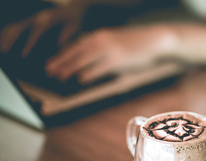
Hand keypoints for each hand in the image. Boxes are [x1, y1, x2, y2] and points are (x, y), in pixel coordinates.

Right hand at [0, 3, 85, 56]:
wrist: (72, 9)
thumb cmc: (74, 20)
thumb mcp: (74, 28)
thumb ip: (67, 36)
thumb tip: (60, 45)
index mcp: (47, 19)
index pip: (36, 32)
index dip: (28, 44)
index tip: (23, 55)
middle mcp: (37, 17)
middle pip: (20, 27)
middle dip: (11, 40)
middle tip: (4, 52)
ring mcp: (32, 17)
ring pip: (15, 26)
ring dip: (6, 37)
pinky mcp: (30, 20)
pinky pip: (15, 25)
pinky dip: (7, 32)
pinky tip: (0, 40)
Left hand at [46, 25, 175, 83]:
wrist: (157, 40)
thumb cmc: (139, 45)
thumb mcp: (118, 44)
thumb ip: (104, 52)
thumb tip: (94, 64)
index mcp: (101, 36)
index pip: (77, 45)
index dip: (63, 55)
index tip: (53, 63)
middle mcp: (102, 40)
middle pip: (76, 51)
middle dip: (61, 61)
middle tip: (48, 70)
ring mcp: (110, 49)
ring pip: (84, 58)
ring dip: (70, 68)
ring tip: (59, 76)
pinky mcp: (119, 58)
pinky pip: (100, 66)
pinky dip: (89, 73)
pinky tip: (80, 79)